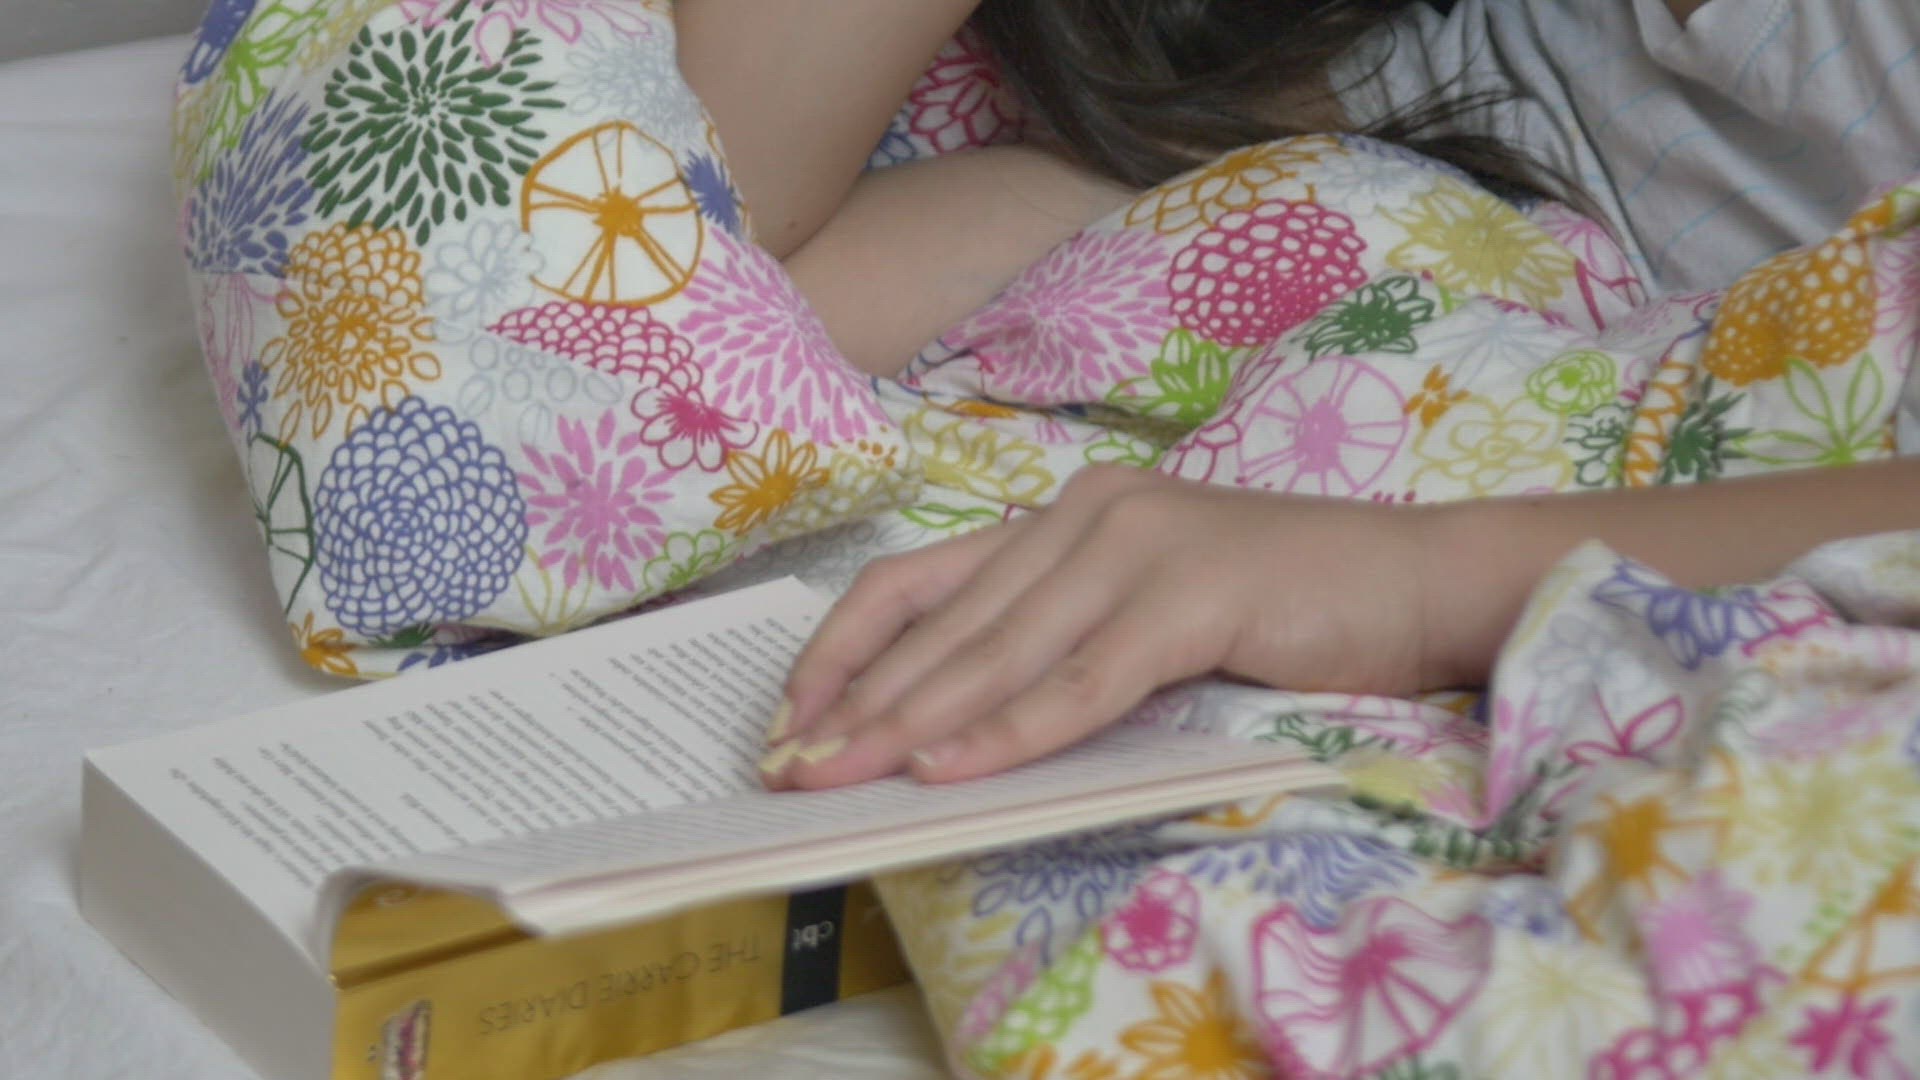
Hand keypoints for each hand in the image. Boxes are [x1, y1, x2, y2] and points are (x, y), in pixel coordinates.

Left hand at [760, 465, 1442, 787]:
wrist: (1415, 582)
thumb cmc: (1280, 608)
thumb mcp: (1141, 615)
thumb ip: (1056, 643)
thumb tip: (948, 726)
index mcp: (1063, 514)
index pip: (918, 581)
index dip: (842, 649)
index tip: (789, 716)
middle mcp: (1085, 512)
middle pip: (943, 620)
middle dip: (856, 701)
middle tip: (788, 767)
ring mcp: (1139, 545)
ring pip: (999, 650)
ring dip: (911, 722)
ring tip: (841, 776)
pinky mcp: (1195, 595)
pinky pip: (1084, 679)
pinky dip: (1012, 729)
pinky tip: (953, 767)